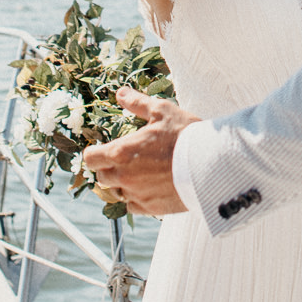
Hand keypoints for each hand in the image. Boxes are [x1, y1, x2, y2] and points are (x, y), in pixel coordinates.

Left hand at [83, 86, 197, 215]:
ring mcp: (137, 194)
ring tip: (137, 174)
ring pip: (116, 194)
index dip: (94, 153)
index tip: (101, 150)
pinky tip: (148, 188)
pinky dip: (136, 198)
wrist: (210, 165)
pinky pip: (133, 206)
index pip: (91, 158)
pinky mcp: (151, 208)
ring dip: (121, 185)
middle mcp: (124, 176)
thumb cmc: (185, 135)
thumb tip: (121, 93)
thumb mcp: (162, 111)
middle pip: (102, 177)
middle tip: (123, 160)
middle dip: (108, 169)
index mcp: (121, 152)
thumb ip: (138, 103)